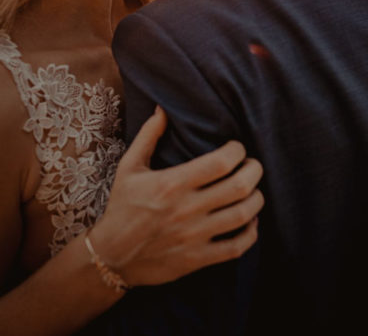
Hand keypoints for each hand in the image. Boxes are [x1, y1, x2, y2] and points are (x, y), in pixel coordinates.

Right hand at [88, 106, 262, 286]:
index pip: (221, 162)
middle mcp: (186, 209)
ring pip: (243, 215)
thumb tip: (163, 109)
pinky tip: (250, 222)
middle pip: (239, 186)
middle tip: (253, 166)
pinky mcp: (197, 259)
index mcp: (172, 184)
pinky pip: (236, 247)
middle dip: (254, 171)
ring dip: (256, 199)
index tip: (237, 149)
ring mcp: (194, 236)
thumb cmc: (122, 207)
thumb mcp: (129, 167)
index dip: (237, 151)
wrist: (111, 256)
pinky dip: (251, 233)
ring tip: (254, 190)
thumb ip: (149, 136)